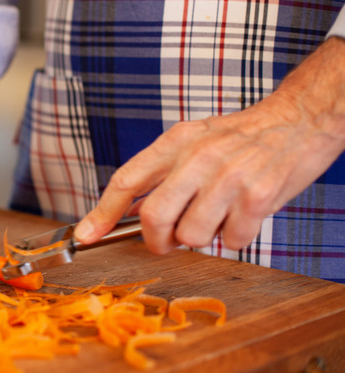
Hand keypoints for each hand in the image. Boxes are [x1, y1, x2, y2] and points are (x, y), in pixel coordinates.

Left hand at [74, 37, 344, 252]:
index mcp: (175, 142)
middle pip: (154, 217)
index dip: (101, 213)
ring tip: (217, 216)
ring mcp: (229, 176)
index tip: (85, 236)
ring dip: (202, 238)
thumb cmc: (240, 137)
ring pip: (192, 236)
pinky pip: (232, 241)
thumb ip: (161, 173)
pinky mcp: (258, 196)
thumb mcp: (193, 140)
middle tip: (169, 242)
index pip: (126, 180)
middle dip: (157, 241)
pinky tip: (244, 216)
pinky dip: (236, 238)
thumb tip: (124, 213)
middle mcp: (198, 157)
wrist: (299, 119)